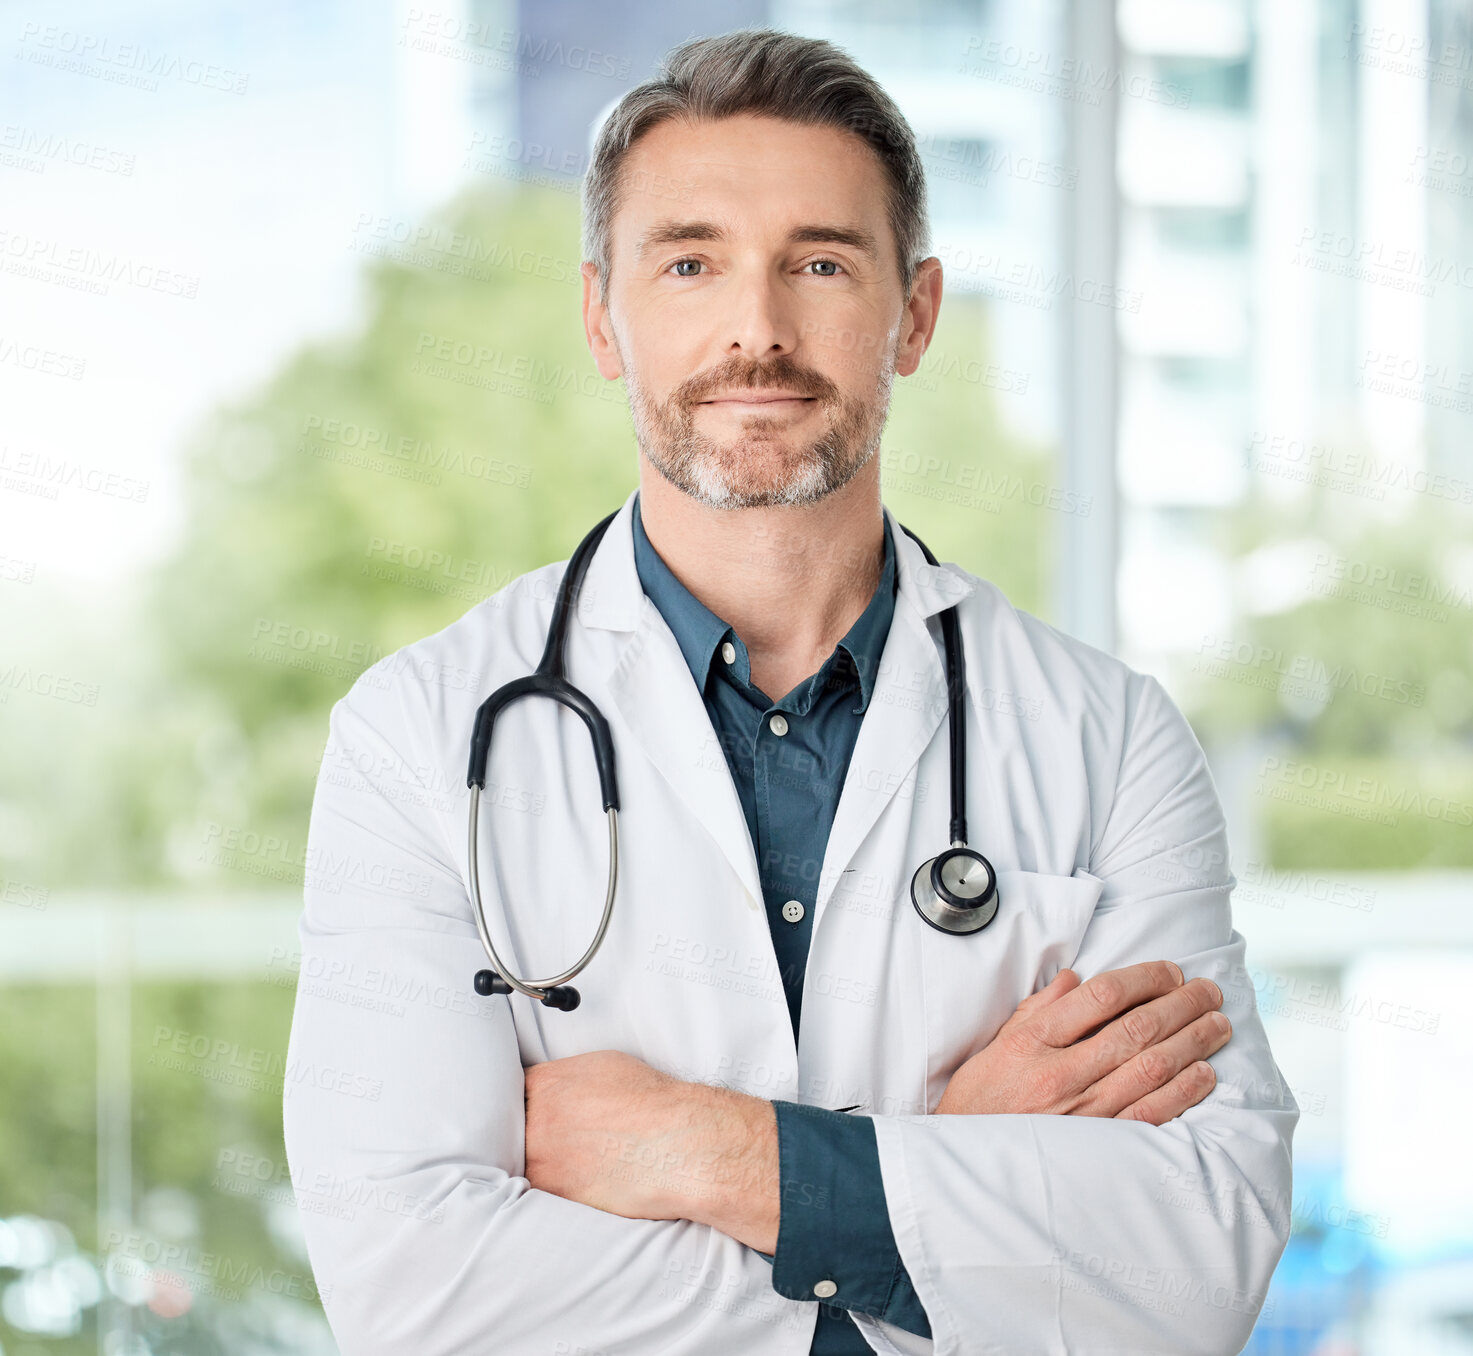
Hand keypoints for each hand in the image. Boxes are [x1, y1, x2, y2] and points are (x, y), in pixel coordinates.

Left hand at [522, 1050, 779, 1249]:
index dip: (518, 1102)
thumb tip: (555, 1086)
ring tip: (561, 1163)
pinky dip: (549, 1188)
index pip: (508, 1090)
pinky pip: (538, 1191)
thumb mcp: (603, 1066)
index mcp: (544, 1084)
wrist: (678, 1145)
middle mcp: (535, 1121)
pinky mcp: (555, 1196)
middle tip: (545, 1139)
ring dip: (532, 1163)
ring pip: (520, 1163)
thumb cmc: (652, 1103)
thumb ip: (565, 1077)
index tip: (524, 1109)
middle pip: (507, 1128)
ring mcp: (541, 1161)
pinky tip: (572, 1182)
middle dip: (521, 1133)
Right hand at [935, 961, 1229, 1123]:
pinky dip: (1183, 1091)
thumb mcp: (997, 1044)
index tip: (1169, 971)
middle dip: (1180, 1004)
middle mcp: (1060, 1073)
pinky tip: (1204, 1073)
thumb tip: (1076, 980)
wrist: (968, 1163)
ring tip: (1217, 1023)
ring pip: (1151, 1067)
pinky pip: (1152, 1114)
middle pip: (1135, 1028)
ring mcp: (1083, 1112)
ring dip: (1192, 1041)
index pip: (1101, 996)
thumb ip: (1038, 1010)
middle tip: (1208, 990)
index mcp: (1033, 1041)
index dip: (1143, 977)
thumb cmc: (981, 1100)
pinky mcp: (1099, 1146)